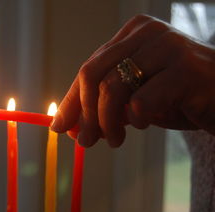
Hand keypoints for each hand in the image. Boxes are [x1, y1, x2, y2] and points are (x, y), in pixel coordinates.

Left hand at [50, 14, 214, 147]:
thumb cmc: (178, 97)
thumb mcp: (134, 100)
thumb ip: (103, 107)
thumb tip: (64, 126)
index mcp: (132, 34)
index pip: (89, 68)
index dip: (72, 101)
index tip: (60, 127)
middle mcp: (147, 34)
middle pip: (93, 74)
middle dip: (84, 114)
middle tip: (86, 142)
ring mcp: (168, 48)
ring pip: (113, 88)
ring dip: (107, 123)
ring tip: (115, 141)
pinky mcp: (187, 71)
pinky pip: (142, 102)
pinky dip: (137, 120)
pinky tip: (147, 123)